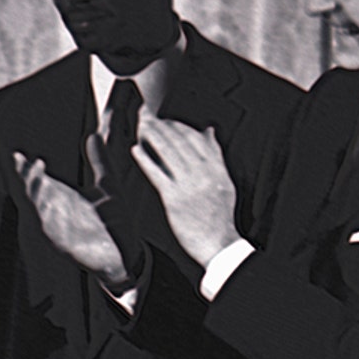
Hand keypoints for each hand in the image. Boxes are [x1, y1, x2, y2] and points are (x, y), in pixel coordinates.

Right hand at [13, 152, 128, 283]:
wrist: (125, 254)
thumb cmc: (114, 222)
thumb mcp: (108, 186)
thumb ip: (100, 161)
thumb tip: (94, 135)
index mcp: (62, 197)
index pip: (39, 179)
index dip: (26, 168)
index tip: (17, 154)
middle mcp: (54, 211)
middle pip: (31, 191)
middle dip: (24, 177)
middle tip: (20, 159)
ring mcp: (55, 227)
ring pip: (35, 207)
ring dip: (33, 190)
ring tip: (36, 170)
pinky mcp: (60, 242)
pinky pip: (45, 225)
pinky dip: (43, 212)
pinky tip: (44, 196)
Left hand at [131, 119, 239, 267]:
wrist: (219, 243)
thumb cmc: (219, 214)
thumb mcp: (223, 181)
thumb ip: (215, 155)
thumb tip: (208, 130)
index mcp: (216, 168)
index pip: (196, 138)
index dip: (178, 125)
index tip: (164, 118)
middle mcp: (205, 173)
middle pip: (181, 141)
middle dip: (162, 125)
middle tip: (145, 114)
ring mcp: (190, 185)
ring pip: (170, 153)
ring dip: (153, 137)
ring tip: (140, 126)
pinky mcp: (175, 199)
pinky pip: (158, 175)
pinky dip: (146, 160)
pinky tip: (135, 150)